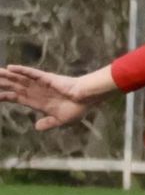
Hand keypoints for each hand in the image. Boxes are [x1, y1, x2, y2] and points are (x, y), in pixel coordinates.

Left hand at [0, 64, 115, 130]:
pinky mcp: (46, 78)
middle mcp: (36, 91)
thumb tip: (37, 127)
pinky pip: (31, 73)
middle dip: (2, 83)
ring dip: (7, 76)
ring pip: (19, 78)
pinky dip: (21, 70)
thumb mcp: (61, 120)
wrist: (87, 99)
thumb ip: (48, 123)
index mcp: (38, 102)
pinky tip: (11, 67)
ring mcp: (40, 84)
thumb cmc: (77, 108)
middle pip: (15, 86)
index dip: (5, 96)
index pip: (17, 98)